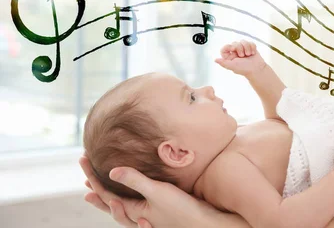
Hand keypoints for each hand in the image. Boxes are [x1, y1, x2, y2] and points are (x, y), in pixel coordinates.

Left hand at [79, 156, 224, 227]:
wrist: (204, 224)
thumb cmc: (181, 210)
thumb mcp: (157, 192)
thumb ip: (135, 181)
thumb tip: (111, 171)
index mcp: (133, 210)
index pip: (105, 192)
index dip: (92, 176)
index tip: (83, 159)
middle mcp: (137, 215)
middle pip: (110, 202)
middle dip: (96, 188)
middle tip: (84, 179)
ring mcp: (148, 216)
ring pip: (122, 207)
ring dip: (109, 197)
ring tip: (100, 191)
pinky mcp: (159, 213)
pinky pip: (135, 207)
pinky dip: (127, 201)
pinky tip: (134, 196)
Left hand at [215, 40, 265, 76]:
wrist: (257, 69)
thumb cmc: (245, 69)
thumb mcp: (232, 66)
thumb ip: (223, 63)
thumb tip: (215, 59)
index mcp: (230, 57)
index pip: (225, 48)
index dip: (228, 46)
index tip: (233, 48)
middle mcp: (235, 52)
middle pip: (234, 43)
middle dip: (240, 48)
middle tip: (243, 55)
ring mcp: (243, 49)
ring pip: (242, 41)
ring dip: (247, 47)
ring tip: (249, 54)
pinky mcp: (250, 47)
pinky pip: (249, 42)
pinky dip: (252, 47)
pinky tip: (253, 53)